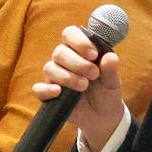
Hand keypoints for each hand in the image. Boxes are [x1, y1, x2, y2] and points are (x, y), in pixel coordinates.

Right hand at [32, 25, 126, 151]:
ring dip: (67, 76)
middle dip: (77, 63)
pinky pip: (39, 88)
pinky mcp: (49, 94)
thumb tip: (111, 57)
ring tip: (84, 86)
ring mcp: (55, 77)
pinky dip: (46, 89)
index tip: (93, 54)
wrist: (103, 116)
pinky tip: (59, 91)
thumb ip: (110, 69)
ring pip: (50, 68)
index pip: (70, 34)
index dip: (79, 41)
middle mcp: (64, 61)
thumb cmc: (106, 93)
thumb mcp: (112, 82)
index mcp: (79, 51)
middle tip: (93, 74)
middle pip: (59, 52)